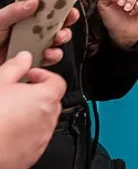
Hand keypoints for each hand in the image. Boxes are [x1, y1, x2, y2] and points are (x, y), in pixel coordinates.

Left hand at [0, 0, 78, 65]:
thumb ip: (13, 12)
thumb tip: (35, 1)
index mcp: (25, 14)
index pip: (46, 2)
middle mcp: (33, 28)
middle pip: (59, 19)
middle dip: (69, 18)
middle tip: (70, 17)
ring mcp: (34, 44)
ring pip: (58, 38)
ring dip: (63, 36)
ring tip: (57, 38)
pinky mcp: (34, 61)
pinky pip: (51, 57)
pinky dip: (53, 56)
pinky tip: (47, 54)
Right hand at [0, 51, 65, 168]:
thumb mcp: (0, 83)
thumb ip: (15, 67)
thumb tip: (24, 58)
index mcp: (46, 97)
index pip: (57, 81)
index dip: (43, 76)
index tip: (29, 75)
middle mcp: (50, 118)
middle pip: (51, 100)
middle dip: (37, 94)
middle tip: (17, 92)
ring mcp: (43, 137)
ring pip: (43, 120)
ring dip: (31, 113)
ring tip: (9, 112)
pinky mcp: (33, 153)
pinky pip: (35, 138)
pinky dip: (26, 132)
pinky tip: (8, 129)